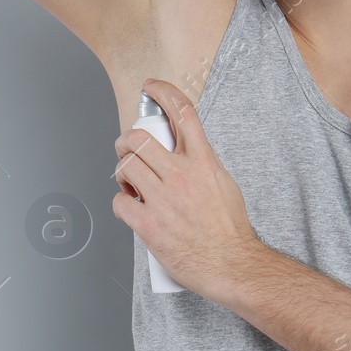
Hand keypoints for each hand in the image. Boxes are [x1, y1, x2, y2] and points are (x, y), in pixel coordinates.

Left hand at [113, 77, 262, 300]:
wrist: (231, 264)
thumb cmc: (230, 230)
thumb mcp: (224, 183)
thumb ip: (202, 164)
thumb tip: (184, 154)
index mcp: (203, 162)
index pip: (182, 113)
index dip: (163, 93)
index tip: (151, 87)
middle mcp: (181, 175)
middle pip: (139, 138)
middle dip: (125, 140)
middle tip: (126, 149)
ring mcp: (162, 199)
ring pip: (125, 166)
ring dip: (121, 171)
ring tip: (130, 182)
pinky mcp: (148, 224)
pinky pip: (119, 202)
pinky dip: (121, 203)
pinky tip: (131, 208)